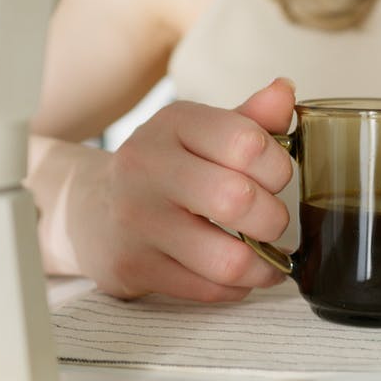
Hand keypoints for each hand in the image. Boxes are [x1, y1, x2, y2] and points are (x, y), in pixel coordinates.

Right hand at [33, 78, 296, 300]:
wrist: (94, 210)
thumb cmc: (167, 171)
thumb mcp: (204, 135)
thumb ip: (251, 119)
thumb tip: (285, 91)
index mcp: (174, 124)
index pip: (248, 143)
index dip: (279, 168)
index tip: (275, 180)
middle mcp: (147, 166)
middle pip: (238, 201)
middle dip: (273, 220)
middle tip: (272, 223)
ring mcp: (136, 219)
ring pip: (227, 259)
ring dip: (263, 267)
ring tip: (268, 260)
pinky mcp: (133, 265)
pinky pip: (207, 289)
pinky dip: (236, 288)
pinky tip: (237, 276)